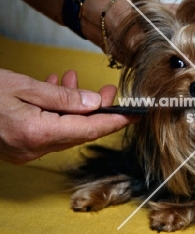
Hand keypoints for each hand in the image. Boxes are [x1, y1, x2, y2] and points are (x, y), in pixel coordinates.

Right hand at [0, 69, 136, 163]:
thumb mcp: (23, 86)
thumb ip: (63, 98)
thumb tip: (95, 103)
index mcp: (36, 133)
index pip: (89, 129)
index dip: (115, 121)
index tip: (136, 114)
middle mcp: (33, 148)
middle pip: (80, 131)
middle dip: (98, 111)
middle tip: (110, 91)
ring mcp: (25, 151)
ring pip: (64, 129)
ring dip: (75, 107)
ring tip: (77, 82)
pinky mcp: (19, 147)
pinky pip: (49, 130)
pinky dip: (57, 112)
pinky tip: (56, 91)